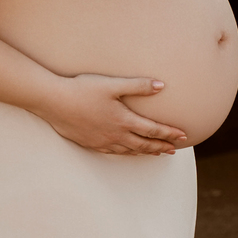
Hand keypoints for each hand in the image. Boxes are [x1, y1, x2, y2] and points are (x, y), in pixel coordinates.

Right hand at [36, 74, 187, 155]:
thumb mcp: (112, 84)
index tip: (184, 136)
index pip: (153, 130)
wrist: (54, 102)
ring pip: (129, 151)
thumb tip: (161, 86)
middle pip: (144, 145)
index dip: (170, 133)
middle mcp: (115, 135)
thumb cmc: (82, 89)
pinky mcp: (90, 143)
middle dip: (161, 147)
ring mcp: (102, 141)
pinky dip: (126, 153)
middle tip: (174, 150)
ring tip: (156, 153)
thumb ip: (138, 85)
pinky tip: (126, 151)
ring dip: (145, 152)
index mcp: (123, 120)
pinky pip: (114, 152)